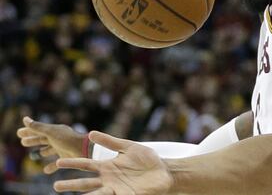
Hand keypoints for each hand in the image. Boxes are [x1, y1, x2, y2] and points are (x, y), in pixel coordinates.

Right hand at [17, 116, 84, 173]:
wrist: (85, 150)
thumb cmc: (67, 139)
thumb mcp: (50, 132)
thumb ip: (38, 127)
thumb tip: (24, 119)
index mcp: (54, 131)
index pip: (39, 130)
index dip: (29, 131)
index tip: (18, 133)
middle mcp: (58, 139)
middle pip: (42, 140)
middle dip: (33, 141)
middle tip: (22, 142)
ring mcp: (62, 149)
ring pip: (48, 150)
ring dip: (41, 152)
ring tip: (33, 155)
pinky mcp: (66, 158)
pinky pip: (56, 164)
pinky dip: (50, 167)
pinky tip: (45, 170)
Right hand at [54, 131, 172, 194]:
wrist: (164, 171)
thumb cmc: (147, 159)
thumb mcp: (128, 147)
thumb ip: (110, 141)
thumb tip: (91, 133)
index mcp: (108, 166)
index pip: (86, 165)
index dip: (73, 163)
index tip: (58, 162)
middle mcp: (108, 179)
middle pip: (86, 182)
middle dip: (71, 184)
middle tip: (55, 185)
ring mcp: (116, 189)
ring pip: (95, 193)